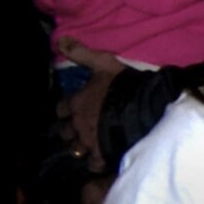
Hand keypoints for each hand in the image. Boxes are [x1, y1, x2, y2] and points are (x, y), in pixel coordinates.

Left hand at [55, 41, 123, 170]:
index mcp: (76, 102)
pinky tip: (101, 159)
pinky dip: (95, 161)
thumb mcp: (103, 63)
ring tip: (89, 145)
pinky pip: (92, 163)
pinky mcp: (102, 155)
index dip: (65, 110)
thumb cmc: (122, 85)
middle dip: (71, 130)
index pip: (61, 108)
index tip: (70, 110)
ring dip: (80, 146)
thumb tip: (60, 40)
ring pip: (76, 148)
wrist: (143, 108)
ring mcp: (89, 142)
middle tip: (80, 129)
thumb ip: (82, 53)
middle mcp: (78, 124)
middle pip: (66, 131)